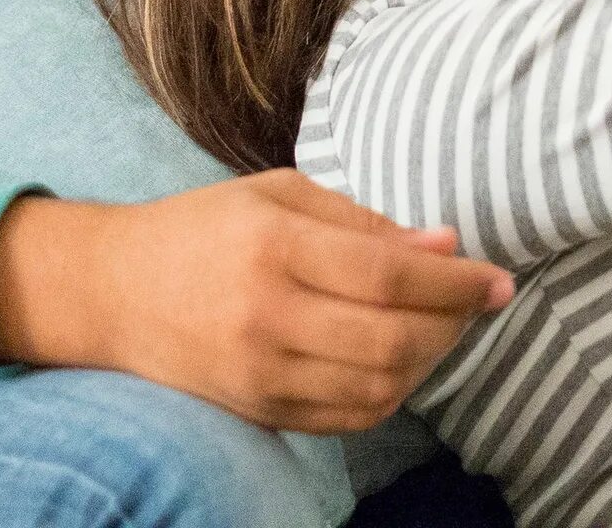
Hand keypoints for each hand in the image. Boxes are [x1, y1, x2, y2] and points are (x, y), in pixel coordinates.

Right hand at [0, 177, 512, 432]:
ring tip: (442, 327)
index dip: (457, 283)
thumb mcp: (279, 195)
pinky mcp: (257, 410)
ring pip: (379, 385)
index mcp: (274, 245)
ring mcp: (260, 372)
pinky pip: (349, 417)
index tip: (498, 280)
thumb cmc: (204, 227)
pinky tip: (402, 360)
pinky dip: (392, 393)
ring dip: (430, 360)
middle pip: (392, 338)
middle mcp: (266, 314)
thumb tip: (446, 247)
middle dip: (454, 324)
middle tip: (478, 303)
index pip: (390, 274)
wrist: (112, 291)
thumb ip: (364, 222)